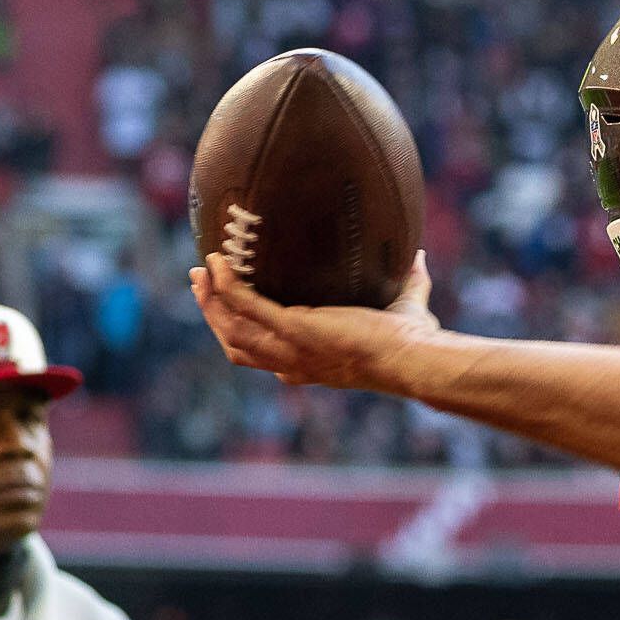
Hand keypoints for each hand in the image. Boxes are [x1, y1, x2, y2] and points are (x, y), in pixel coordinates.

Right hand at [191, 250, 440, 393]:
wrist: (415, 356)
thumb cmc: (414, 341)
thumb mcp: (404, 312)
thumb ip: (410, 285)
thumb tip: (419, 256)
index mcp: (310, 363)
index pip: (263, 354)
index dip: (241, 332)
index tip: (231, 308)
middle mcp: (294, 362)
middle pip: (236, 345)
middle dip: (214, 316)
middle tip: (201, 284)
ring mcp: (291, 348)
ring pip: (231, 330)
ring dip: (210, 302)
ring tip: (201, 273)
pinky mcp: (294, 329)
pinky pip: (246, 306)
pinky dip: (227, 286)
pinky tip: (217, 264)